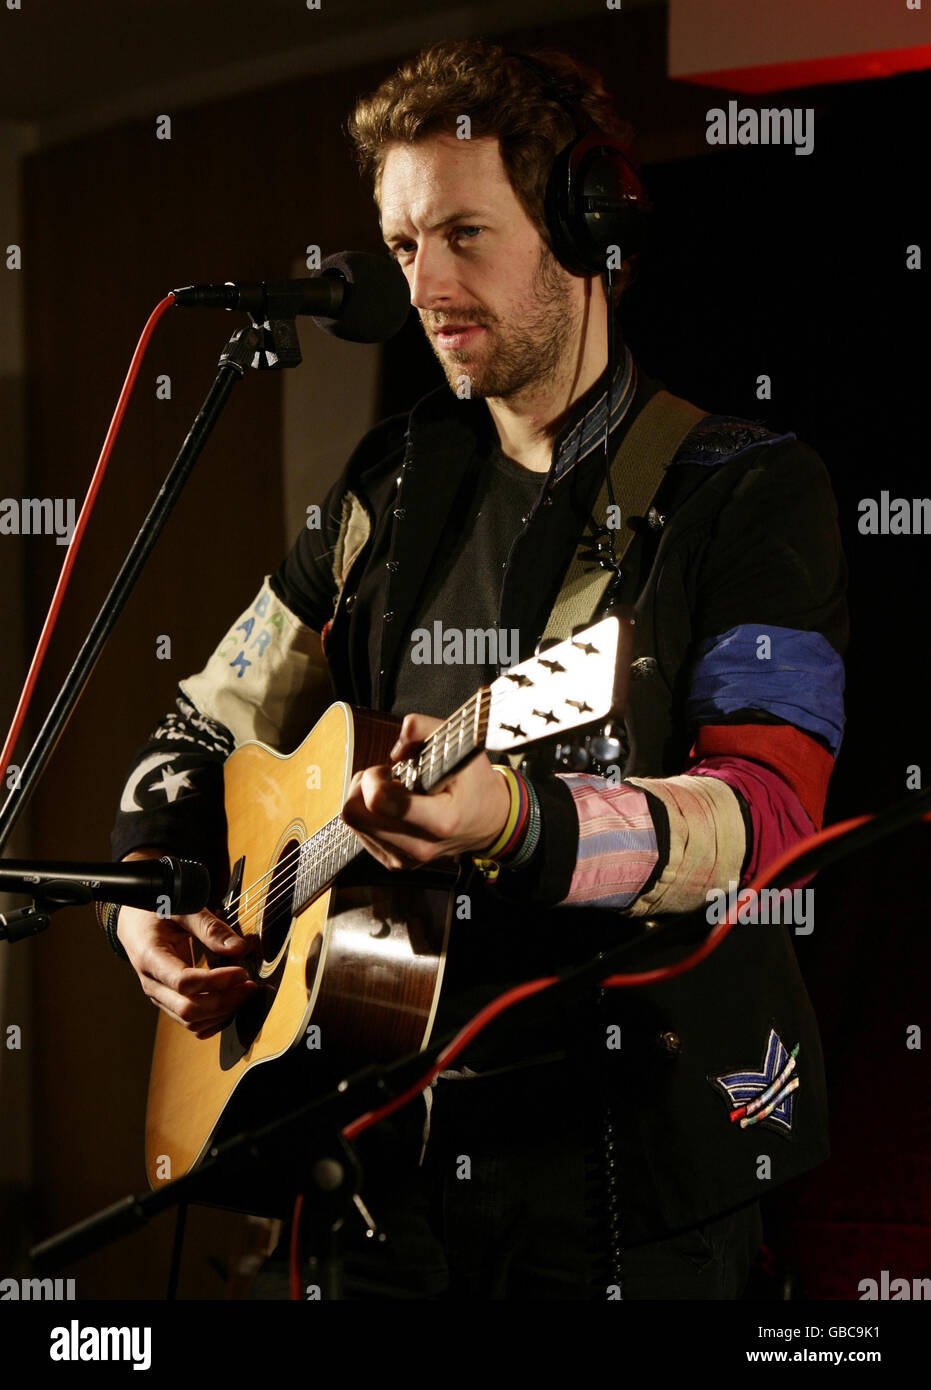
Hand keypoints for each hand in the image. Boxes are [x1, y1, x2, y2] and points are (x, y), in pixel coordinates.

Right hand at [117, 852, 257, 1038]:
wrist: (134, 921)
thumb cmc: (155, 910)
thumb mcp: (181, 907)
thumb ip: (209, 926)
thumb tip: (239, 948)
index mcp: (150, 957)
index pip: (183, 982)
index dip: (216, 981)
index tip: (242, 972)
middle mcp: (152, 984)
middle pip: (188, 1009)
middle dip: (224, 1002)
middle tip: (250, 985)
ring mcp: (159, 996)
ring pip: (191, 1022)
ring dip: (222, 1013)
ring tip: (244, 992)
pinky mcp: (169, 1002)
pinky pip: (191, 1024)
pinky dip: (214, 1020)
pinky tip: (231, 1004)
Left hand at [340, 713, 511, 870]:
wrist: (490, 823)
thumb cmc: (475, 784)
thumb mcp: (463, 748)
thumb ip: (427, 730)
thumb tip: (398, 742)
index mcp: (440, 821)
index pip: (379, 802)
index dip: (373, 777)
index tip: (391, 770)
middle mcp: (420, 846)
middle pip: (354, 814)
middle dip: (362, 787)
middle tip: (388, 778)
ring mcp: (406, 859)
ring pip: (353, 823)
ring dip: (366, 800)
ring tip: (396, 792)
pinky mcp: (395, 863)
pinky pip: (361, 832)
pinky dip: (371, 814)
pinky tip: (396, 808)